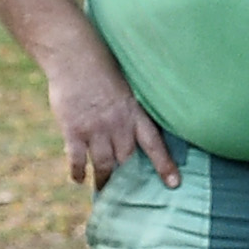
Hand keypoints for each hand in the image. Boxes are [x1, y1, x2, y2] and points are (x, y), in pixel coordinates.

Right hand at [46, 46, 178, 189]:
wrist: (74, 56)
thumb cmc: (100, 66)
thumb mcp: (125, 86)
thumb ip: (130, 109)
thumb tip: (134, 127)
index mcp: (134, 113)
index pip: (155, 144)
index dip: (164, 166)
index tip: (174, 184)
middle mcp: (117, 125)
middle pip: (126, 161)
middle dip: (127, 178)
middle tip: (127, 192)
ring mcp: (95, 130)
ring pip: (103, 165)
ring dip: (103, 180)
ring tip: (103, 190)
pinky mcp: (74, 131)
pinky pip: (77, 160)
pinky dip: (77, 172)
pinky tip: (78, 179)